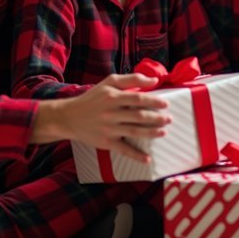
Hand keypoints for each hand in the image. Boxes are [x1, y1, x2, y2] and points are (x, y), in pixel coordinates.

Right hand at [31, 73, 171, 162]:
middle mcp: (111, 113)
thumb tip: (154, 80)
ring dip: (152, 133)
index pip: (137, 98)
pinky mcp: (106, 143)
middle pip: (138, 116)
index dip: (153, 101)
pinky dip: (136, 155)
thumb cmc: (93, 98)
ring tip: (164, 132)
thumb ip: (132, 79)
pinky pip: (124, 150)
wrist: (69, 117)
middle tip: (169, 119)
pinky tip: (148, 158)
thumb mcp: (108, 82)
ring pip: (134, 132)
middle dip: (157, 118)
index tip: (165, 103)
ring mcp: (109, 129)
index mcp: (112, 96)